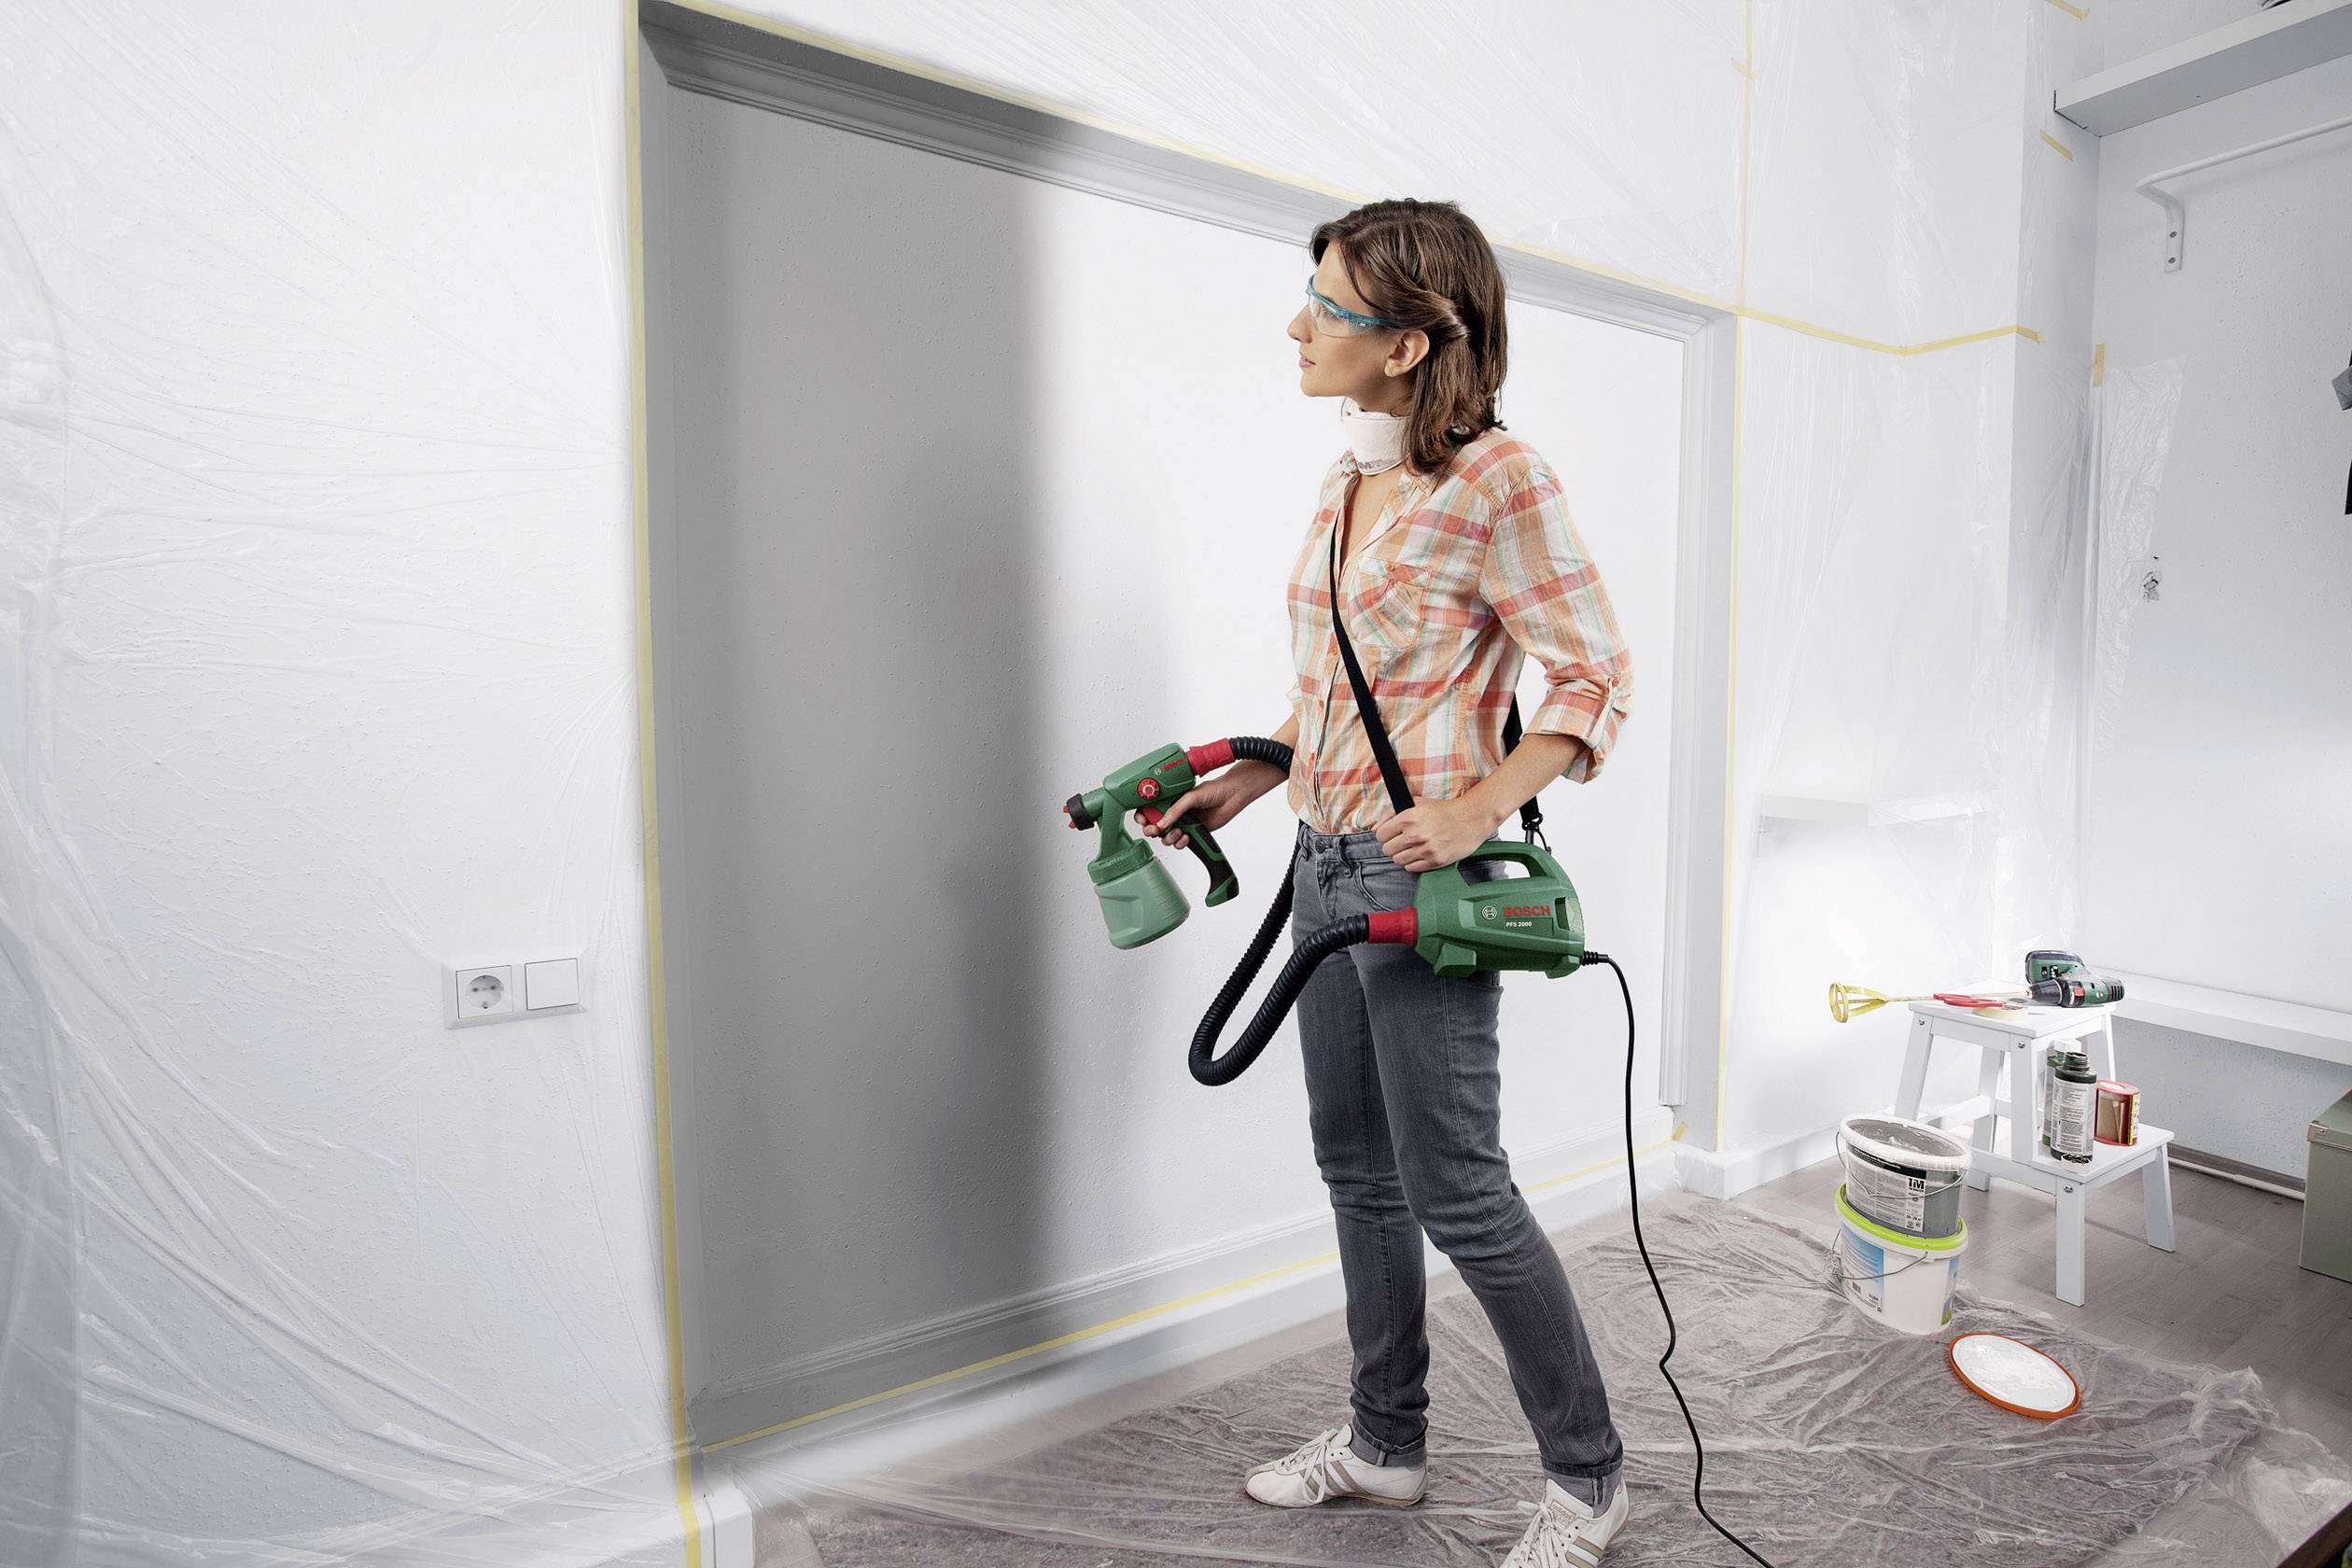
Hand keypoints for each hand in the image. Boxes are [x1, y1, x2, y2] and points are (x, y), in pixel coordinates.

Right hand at [1135, 761, 1280, 849]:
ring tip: (1178, 832)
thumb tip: (1161, 822)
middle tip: (1156, 830)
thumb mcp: (1190, 797)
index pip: (1150, 809)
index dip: (1143, 816)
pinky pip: (1180, 843)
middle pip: (1154, 826)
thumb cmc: (1213, 790)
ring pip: (1166, 837)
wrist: (1232, 797)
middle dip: (1152, 830)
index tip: (1143, 820)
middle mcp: (1175, 812)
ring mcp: (1183, 823)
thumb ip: (1175, 810)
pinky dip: (1180, 843)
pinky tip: (1187, 837)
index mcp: (1170, 800)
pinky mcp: (1193, 833)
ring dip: (1168, 837)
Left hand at [1373, 798, 1496, 871]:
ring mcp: (1426, 849)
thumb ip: (1391, 813)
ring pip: (1398, 861)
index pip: (1381, 836)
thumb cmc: (1444, 810)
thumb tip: (1375, 829)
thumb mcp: (1416, 803)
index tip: (1392, 834)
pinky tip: (1421, 853)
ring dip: (1403, 855)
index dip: (1385, 835)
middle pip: (1387, 850)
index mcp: (1408, 818)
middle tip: (1403, 842)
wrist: (1470, 819)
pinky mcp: (1435, 861)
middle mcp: (1415, 835)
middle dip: (1393, 846)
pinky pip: (1412, 868)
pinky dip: (1414, 863)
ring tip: (1413, 848)